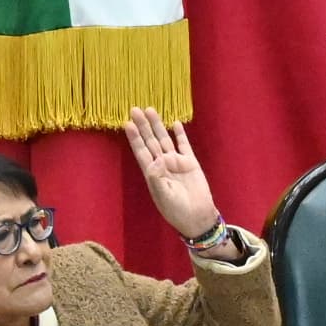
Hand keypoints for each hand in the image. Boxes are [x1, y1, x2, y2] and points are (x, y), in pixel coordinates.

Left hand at [123, 107, 220, 238]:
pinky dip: (180, 134)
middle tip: (135, 109)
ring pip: (165, 139)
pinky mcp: (191, 163)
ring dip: (158, 126)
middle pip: (150, 141)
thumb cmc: (177, 210)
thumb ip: (157, 177)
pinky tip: (175, 123)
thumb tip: (158, 159)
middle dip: (143, 126)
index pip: (141, 151)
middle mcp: (162, 164)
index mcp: (152, 173)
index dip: (134, 138)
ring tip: (151, 110)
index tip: (128, 123)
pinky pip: (184, 145)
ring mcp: (176, 162)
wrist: (197, 216)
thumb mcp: (163, 196)